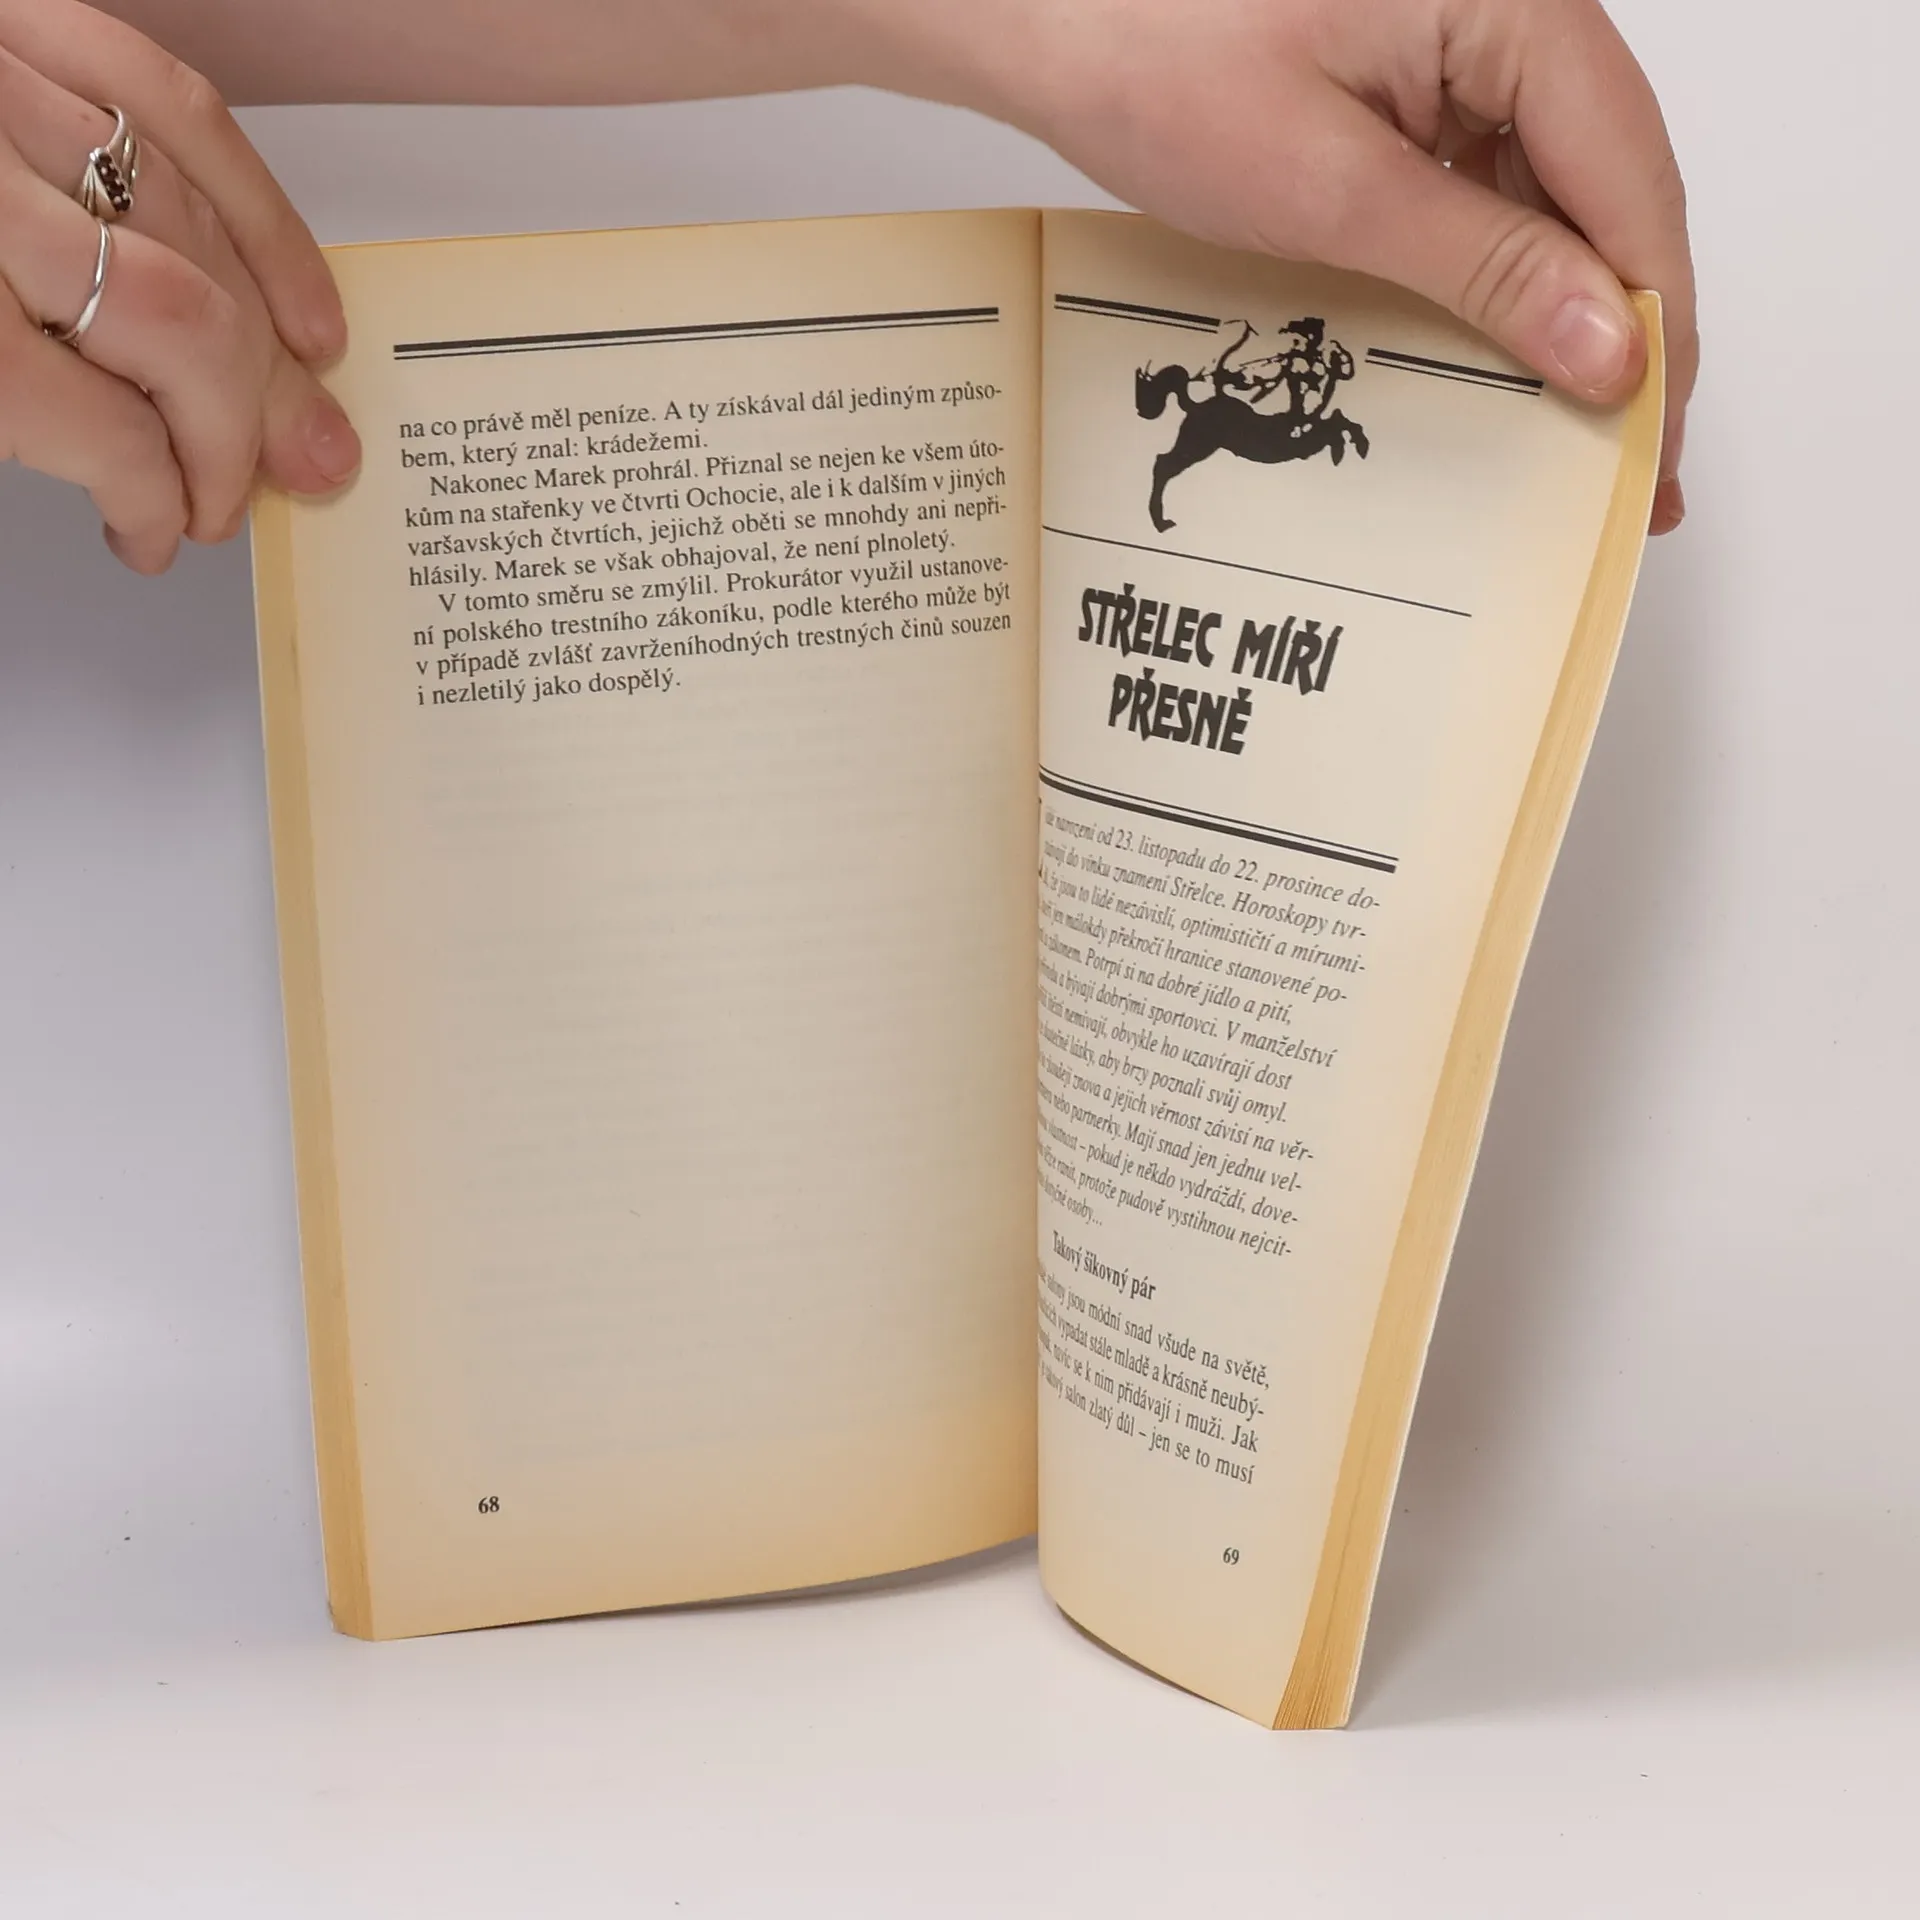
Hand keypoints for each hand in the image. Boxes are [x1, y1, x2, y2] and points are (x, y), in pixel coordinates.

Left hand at [0, 0, 358, 572]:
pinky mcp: (22, 24)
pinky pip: (172, 105)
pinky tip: (295, 290)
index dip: (156, 497)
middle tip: (260, 490)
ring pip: (196, 230)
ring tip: (308, 414)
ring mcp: (1, 91)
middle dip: (238, 432)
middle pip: (175, 330)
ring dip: (274, 341)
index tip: (160, 532)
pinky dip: (255, 205)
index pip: (100, 428)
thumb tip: (120, 469)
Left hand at [873, 0, 1695, 531]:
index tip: (1654, 437)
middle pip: (1609, 189)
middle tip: (1629, 460)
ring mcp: (1464, 44)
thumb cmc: (1156, 59)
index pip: (1632, 183)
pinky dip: (1495, 270)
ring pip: (1553, 194)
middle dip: (1621, 327)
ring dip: (1561, 308)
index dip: (1655, 321)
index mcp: (1517, 5)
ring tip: (1568, 430)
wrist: (1049, 14)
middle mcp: (1512, 11)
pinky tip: (1494, 354)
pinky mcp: (1415, 78)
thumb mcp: (1334, 189)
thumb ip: (1484, 267)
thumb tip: (1607, 349)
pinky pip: (1487, 181)